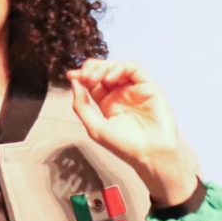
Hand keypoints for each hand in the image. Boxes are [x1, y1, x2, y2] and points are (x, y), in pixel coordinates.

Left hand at [67, 59, 199, 206]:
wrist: (150, 154)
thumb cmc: (125, 146)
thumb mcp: (94, 127)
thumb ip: (81, 105)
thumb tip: (74, 83)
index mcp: (108, 104)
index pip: (93, 83)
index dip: (82, 76)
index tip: (71, 75)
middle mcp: (121, 95)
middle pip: (103, 71)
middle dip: (91, 69)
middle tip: (84, 76)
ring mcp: (134, 90)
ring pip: (117, 67)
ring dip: (103, 67)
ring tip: (94, 77)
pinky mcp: (148, 86)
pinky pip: (133, 69)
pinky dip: (120, 68)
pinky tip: (110, 78)